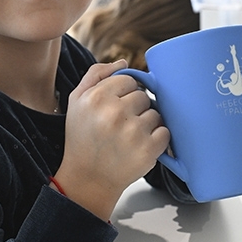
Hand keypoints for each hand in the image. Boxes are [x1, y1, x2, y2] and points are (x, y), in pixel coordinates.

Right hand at [55, 60, 169, 219]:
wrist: (87, 179)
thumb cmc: (82, 137)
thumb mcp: (77, 101)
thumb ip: (96, 75)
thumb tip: (124, 62)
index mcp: (96, 97)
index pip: (128, 80)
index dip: (124, 93)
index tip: (116, 107)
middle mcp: (114, 113)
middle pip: (143, 95)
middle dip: (136, 108)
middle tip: (121, 124)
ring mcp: (133, 133)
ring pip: (155, 113)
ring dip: (147, 124)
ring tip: (129, 137)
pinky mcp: (147, 151)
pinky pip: (165, 132)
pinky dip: (157, 139)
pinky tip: (140, 146)